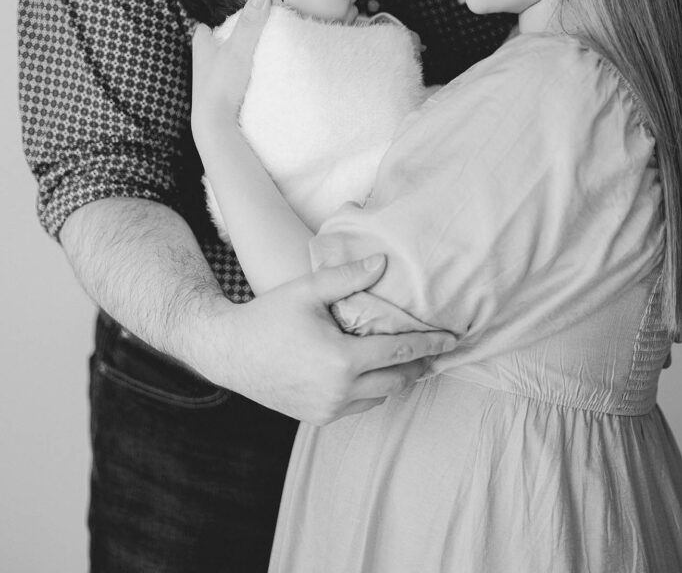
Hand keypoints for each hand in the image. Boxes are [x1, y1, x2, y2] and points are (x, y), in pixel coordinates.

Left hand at [191, 0, 270, 139]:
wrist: (216, 125)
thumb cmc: (221, 85)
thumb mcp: (238, 49)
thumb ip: (251, 23)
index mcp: (202, 47)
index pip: (203, 28)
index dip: (215, 22)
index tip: (230, 17)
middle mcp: (203, 63)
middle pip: (214, 45)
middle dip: (227, 39)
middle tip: (248, 33)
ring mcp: (210, 82)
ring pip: (222, 64)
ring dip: (234, 59)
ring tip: (254, 54)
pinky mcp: (220, 97)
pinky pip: (230, 80)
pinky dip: (239, 76)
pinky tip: (252, 77)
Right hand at [191, 255, 457, 424]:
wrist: (228, 352)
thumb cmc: (267, 316)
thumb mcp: (307, 290)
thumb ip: (347, 277)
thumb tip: (382, 263)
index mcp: (342, 359)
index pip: (400, 351)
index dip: (430, 344)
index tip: (453, 339)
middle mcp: (340, 390)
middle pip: (398, 380)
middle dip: (421, 365)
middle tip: (440, 352)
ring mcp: (328, 408)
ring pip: (380, 397)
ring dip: (396, 379)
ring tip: (410, 360)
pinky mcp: (317, 418)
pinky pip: (358, 407)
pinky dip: (372, 392)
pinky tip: (374, 374)